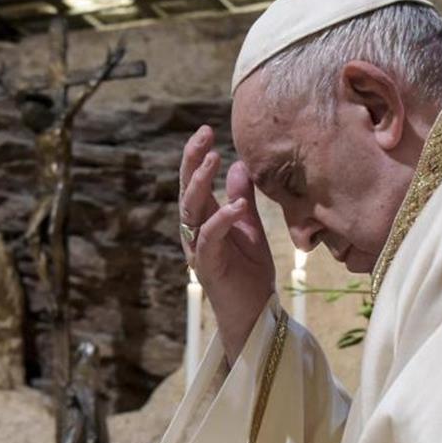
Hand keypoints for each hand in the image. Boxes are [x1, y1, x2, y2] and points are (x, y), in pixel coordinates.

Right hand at [180, 125, 275, 363]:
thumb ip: (240, 198)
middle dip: (193, 161)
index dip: (196, 156)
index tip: (206, 130)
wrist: (254, 312)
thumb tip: (238, 164)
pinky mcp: (207, 267)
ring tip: (214, 160)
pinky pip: (210, 239)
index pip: (195, 182)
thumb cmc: (250, 272)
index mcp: (204, 219)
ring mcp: (198, 249)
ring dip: (200, 184)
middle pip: (187, 190)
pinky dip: (221, 221)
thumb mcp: (249, 227)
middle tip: (203, 135)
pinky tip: (236, 206)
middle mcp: (195, 231)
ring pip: (191, 211)